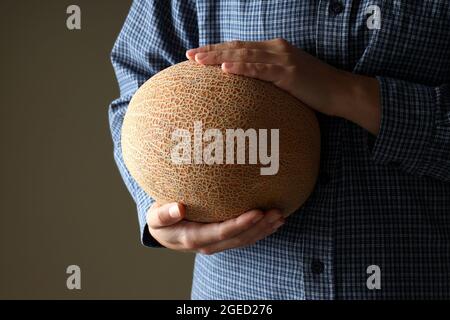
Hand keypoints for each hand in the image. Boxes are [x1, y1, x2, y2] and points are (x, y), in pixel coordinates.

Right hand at [147, 202, 284, 254]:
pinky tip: (273, 222)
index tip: (258, 211)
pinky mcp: (223, 240)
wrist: (164, 234)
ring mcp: (218, 244)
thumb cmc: (160, 221)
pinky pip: (244, 238)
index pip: (223, 232)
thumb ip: (164, 214)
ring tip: (280, 216)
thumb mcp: (155, 216)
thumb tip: (178, 208)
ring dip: (264, 230)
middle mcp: (209, 244)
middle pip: (239, 238)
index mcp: (194, 237)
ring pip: (245, 240)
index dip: (241, 223)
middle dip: (260, 226)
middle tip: (277, 212)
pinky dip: (260, 231)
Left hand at [186, 38, 380, 134]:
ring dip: (219, 58)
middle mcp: (275, 49)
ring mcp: (282, 59)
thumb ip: (268, 78)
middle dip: (211, 51)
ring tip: (199, 61)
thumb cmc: (313, 89)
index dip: (217, 50)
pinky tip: (225, 69)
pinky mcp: (288, 73)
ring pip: (244, 56)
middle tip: (189, 56)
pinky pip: (260, 69)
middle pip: (237, 48)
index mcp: (273, 50)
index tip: (198, 55)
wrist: (340, 92)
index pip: (240, 47)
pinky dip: (242, 68)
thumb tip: (249, 89)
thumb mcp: (287, 80)